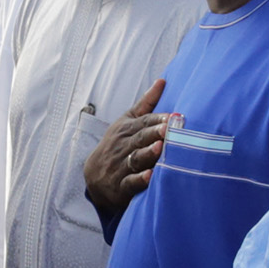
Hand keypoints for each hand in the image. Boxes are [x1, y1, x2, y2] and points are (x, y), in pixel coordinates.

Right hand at [84, 80, 166, 224]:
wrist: (94, 174)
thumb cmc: (117, 143)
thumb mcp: (127, 121)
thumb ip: (146, 103)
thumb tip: (163, 81)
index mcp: (126, 129)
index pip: (143, 122)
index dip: (157, 119)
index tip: (173, 116)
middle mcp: (123, 146)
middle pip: (140, 138)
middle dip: (154, 133)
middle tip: (169, 129)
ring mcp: (121, 166)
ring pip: (136, 159)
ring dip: (148, 154)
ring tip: (160, 148)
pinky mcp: (121, 186)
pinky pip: (130, 182)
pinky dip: (139, 180)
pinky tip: (150, 176)